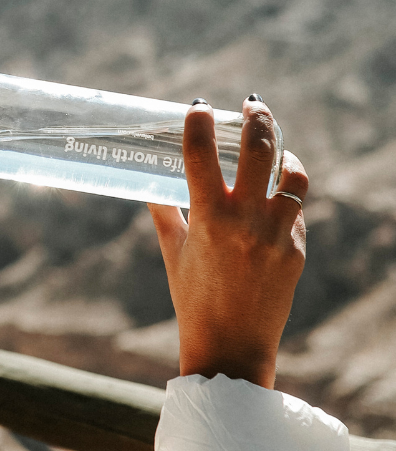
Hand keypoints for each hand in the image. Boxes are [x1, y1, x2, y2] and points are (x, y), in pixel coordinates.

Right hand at [148, 98, 307, 388]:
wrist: (231, 346)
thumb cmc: (192, 300)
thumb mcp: (173, 254)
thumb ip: (165, 215)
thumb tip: (152, 186)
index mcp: (208, 219)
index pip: (201, 154)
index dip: (199, 123)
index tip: (198, 106)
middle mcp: (247, 221)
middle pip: (261, 149)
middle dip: (258, 118)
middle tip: (252, 105)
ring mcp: (278, 234)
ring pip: (293, 175)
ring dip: (284, 154)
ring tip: (276, 146)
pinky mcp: (297, 249)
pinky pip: (296, 210)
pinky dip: (286, 197)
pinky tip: (274, 197)